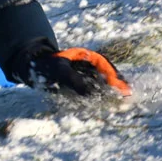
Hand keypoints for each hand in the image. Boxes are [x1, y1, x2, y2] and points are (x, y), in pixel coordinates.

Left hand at [13, 46, 131, 96]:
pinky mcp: (82, 84)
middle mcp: (88, 66)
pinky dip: (101, 96)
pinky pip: (94, 89)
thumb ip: (74, 81)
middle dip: (116, 84)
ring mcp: (86, 74)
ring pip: (102, 82)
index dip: (114, 76)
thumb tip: (90, 93)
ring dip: (111, 91)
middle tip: (127, 95)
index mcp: (86, 57)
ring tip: (121, 100)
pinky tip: (106, 104)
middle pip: (106, 74)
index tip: (121, 86)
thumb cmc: (47, 66)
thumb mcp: (60, 71)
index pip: (103, 65)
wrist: (34, 69)